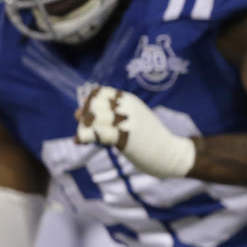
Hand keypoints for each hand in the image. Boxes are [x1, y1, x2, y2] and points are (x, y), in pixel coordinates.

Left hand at [75, 86, 195, 177]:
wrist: (170, 153)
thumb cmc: (149, 138)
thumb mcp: (132, 119)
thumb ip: (109, 115)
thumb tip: (76, 112)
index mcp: (129, 100)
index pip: (99, 92)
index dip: (89, 103)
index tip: (89, 116)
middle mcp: (127, 107)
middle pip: (94, 104)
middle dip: (85, 116)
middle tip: (85, 128)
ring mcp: (126, 122)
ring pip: (93, 118)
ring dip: (83, 127)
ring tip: (84, 137)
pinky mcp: (125, 137)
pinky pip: (97, 134)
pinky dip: (84, 137)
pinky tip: (80, 141)